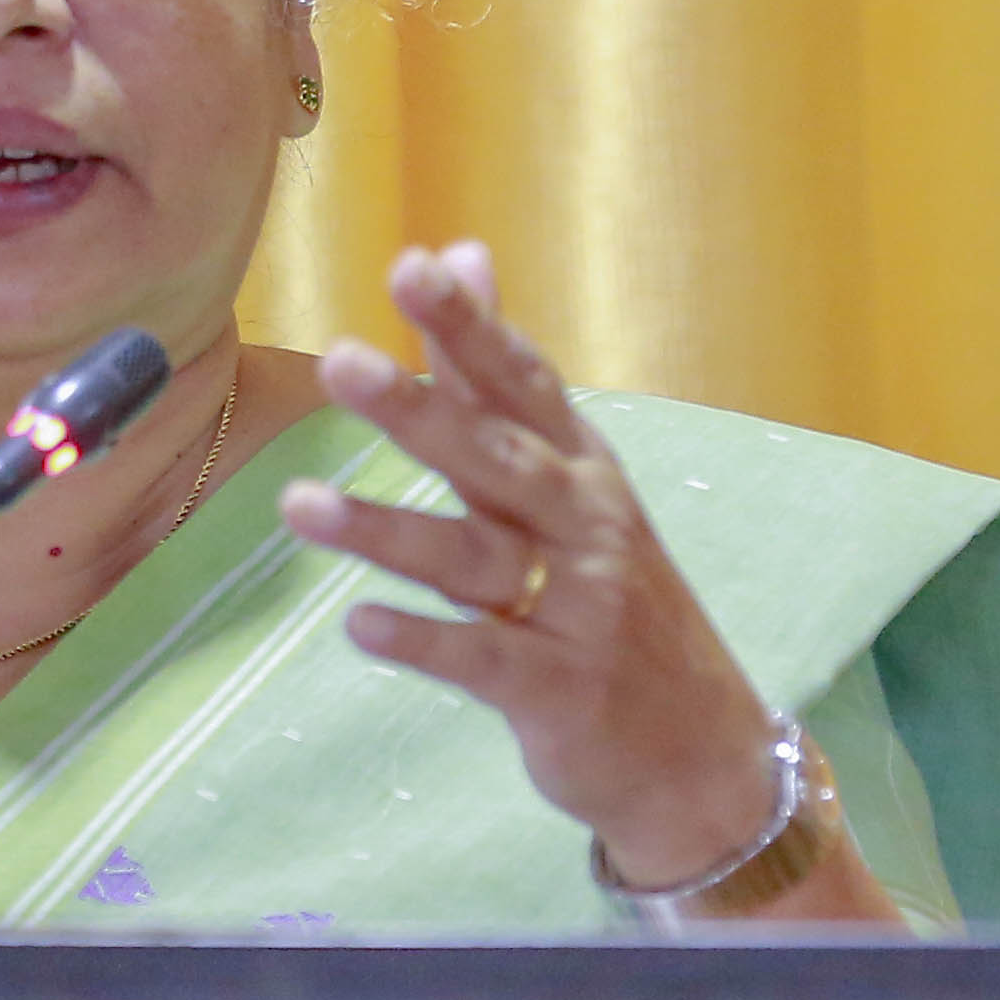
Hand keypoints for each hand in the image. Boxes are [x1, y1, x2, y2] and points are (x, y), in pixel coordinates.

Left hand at [279, 240, 788, 890]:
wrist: (702, 752)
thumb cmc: (609, 594)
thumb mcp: (568, 476)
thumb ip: (497, 372)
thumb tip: (459, 248)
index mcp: (580, 465)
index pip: (520, 380)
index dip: (469, 324)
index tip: (412, 265)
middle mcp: (584, 524)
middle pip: (496, 455)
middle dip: (420, 408)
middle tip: (340, 362)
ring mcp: (577, 609)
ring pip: (474, 557)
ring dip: (386, 531)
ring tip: (298, 504)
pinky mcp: (560, 690)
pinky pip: (484, 659)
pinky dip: (423, 642)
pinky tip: (358, 624)